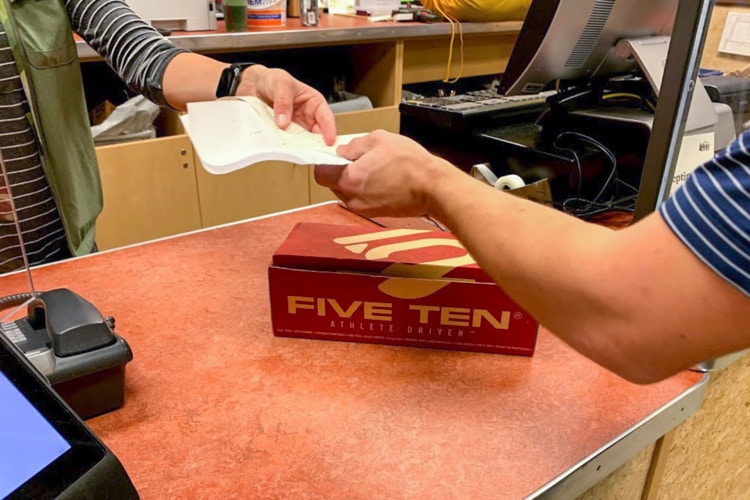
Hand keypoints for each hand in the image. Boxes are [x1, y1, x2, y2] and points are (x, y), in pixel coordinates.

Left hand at [237, 65, 336, 145]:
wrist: (253, 84)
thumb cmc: (272, 79)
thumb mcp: (281, 84)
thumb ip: (283, 101)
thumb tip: (284, 122)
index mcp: (314, 103)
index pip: (326, 117)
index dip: (329, 130)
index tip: (328, 141)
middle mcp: (307, 117)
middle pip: (317, 134)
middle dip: (318, 145)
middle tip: (316, 154)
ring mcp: (295, 127)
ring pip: (302, 142)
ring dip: (301, 148)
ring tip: (300, 155)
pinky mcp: (282, 134)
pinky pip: (286, 143)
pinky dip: (286, 148)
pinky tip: (284, 152)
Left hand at [314, 130, 458, 216]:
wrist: (432, 188)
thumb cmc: (409, 163)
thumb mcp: (379, 139)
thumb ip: (354, 145)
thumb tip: (343, 151)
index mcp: (349, 180)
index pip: (320, 174)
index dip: (326, 162)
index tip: (337, 156)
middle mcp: (352, 199)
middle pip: (333, 184)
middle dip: (341, 171)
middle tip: (360, 159)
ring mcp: (364, 209)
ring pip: (347, 192)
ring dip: (353, 181)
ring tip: (375, 168)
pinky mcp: (375, 214)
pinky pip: (361, 199)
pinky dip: (365, 190)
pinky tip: (383, 179)